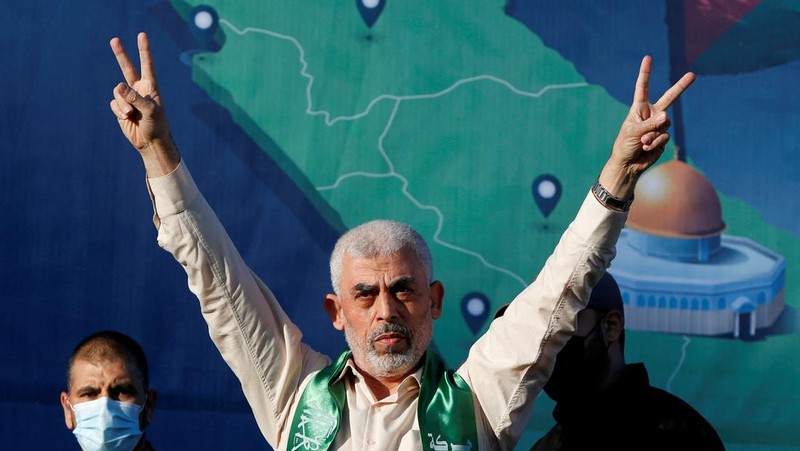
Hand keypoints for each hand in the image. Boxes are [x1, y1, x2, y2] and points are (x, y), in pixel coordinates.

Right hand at [109, 32, 179, 176]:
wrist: (150, 142)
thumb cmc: (157, 125)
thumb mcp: (150, 110)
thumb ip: (135, 98)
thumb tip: (118, 87)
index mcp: (151, 86)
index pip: (146, 64)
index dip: (144, 50)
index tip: (142, 35)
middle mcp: (139, 89)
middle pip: (127, 68)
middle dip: (121, 55)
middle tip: (114, 40)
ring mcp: (128, 98)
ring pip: (117, 92)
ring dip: (123, 104)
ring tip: (132, 114)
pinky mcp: (120, 107)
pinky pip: (114, 103)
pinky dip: (119, 110)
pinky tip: (127, 118)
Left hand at [599, 56, 694, 198]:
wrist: (628, 164)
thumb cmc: (624, 145)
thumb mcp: (633, 132)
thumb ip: (650, 124)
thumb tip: (666, 117)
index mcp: (639, 108)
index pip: (643, 88)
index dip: (646, 73)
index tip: (648, 58)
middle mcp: (651, 114)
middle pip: (669, 98)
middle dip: (681, 87)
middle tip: (693, 75)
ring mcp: (659, 125)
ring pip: (665, 124)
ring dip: (653, 135)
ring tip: (642, 142)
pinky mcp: (663, 137)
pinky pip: (664, 136)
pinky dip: (655, 143)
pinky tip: (646, 148)